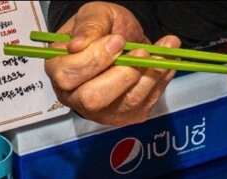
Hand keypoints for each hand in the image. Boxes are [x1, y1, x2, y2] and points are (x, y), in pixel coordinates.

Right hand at [44, 1, 178, 125]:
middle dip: (122, 75)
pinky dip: (161, 80)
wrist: (122, 39)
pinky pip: (147, 102)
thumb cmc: (102, 29)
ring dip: (150, 75)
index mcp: (59, 70)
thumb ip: (88, 27)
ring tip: (163, 51)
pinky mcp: (127, 115)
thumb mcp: (93, 16)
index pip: (68, 75)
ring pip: (127, 102)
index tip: (118, 40)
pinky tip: (166, 62)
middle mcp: (76, 97)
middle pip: (93, 99)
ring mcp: (103, 110)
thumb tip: (78, 45)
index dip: (95, 59)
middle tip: (141, 52)